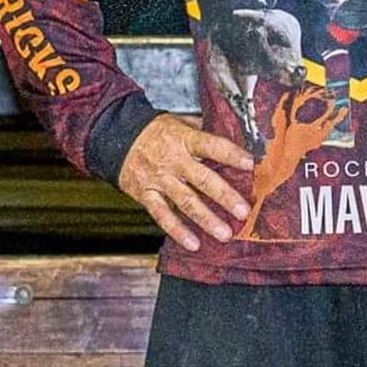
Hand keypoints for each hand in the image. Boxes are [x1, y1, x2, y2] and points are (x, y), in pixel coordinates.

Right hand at [118, 113, 254, 251]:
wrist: (115, 138)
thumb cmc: (157, 132)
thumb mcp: (180, 123)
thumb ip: (204, 132)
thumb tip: (236, 135)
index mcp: (184, 139)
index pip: (211, 146)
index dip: (231, 154)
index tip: (250, 164)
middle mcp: (172, 161)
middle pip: (202, 179)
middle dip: (224, 196)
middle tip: (243, 211)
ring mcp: (158, 179)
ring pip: (185, 201)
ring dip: (206, 219)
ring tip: (225, 233)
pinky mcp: (146, 195)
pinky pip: (162, 215)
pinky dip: (177, 231)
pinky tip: (193, 244)